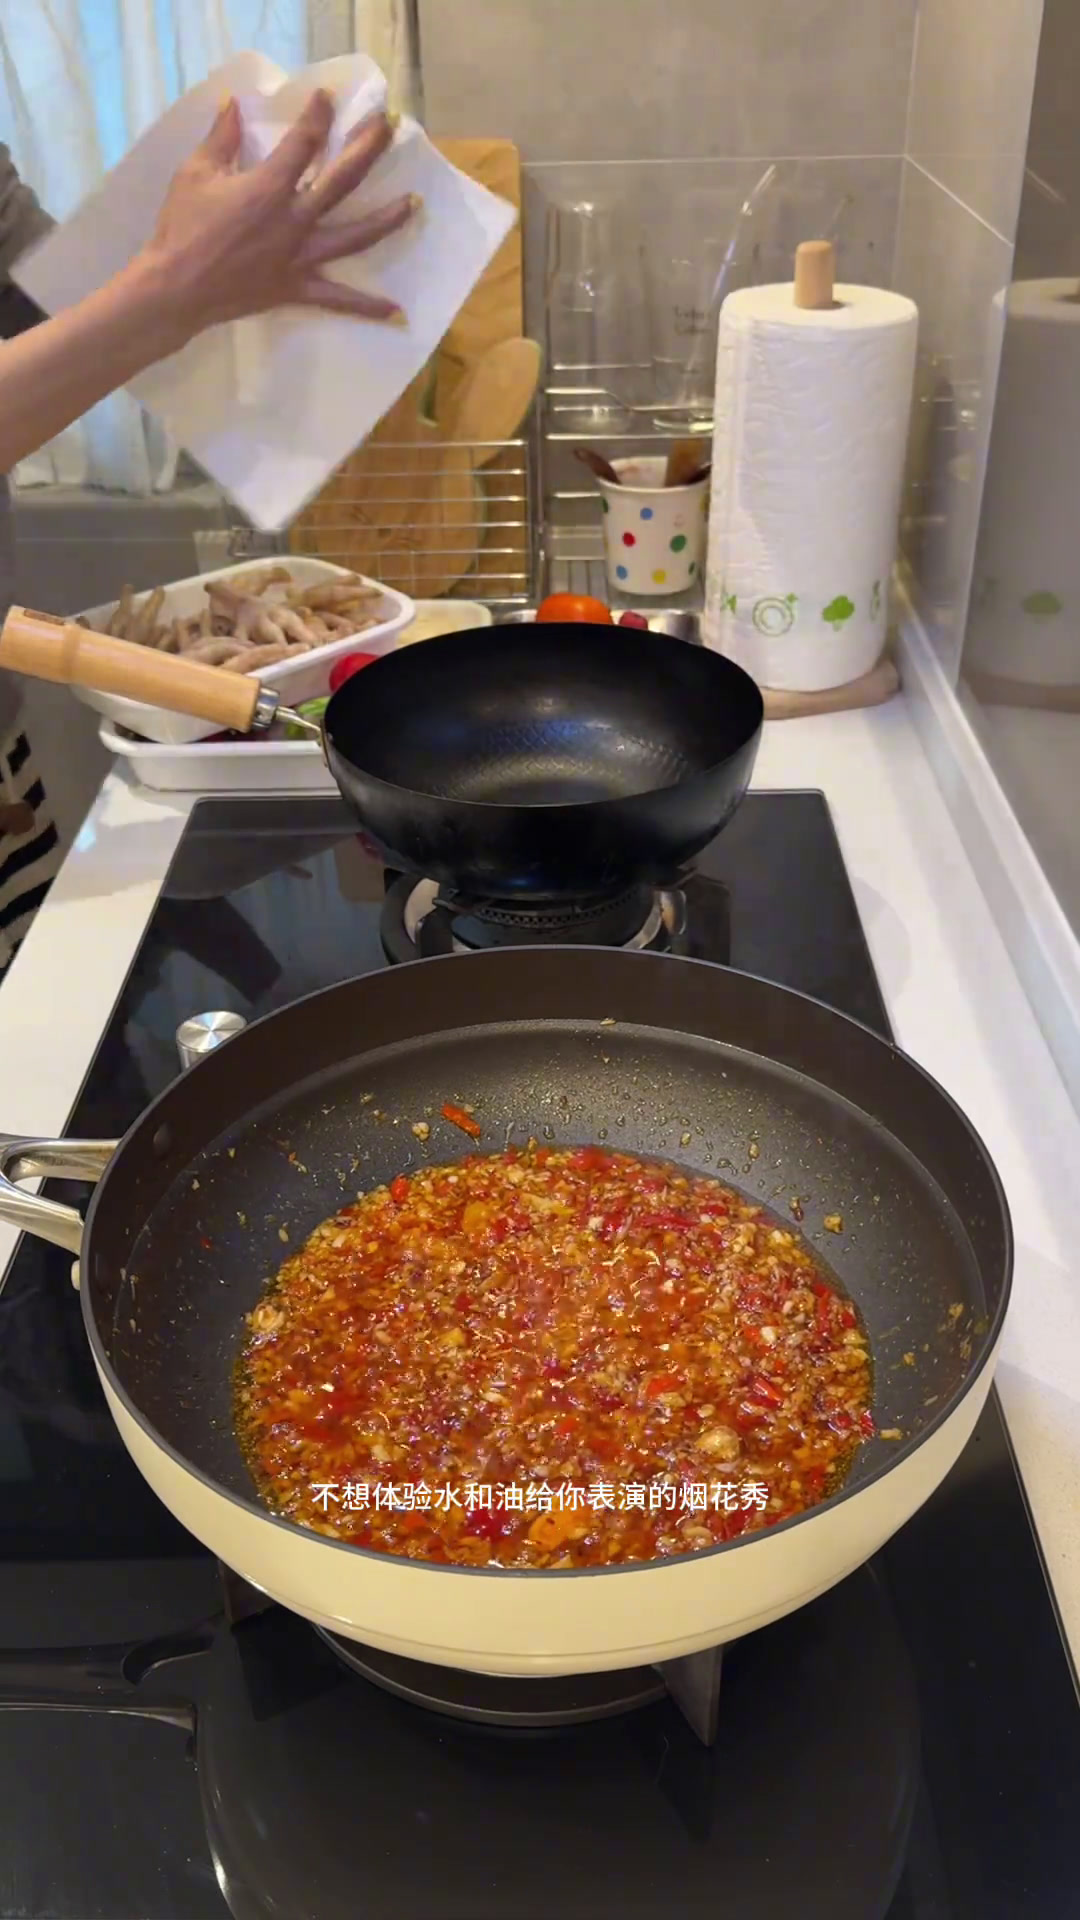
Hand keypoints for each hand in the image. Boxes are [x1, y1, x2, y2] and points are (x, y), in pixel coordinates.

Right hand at [138, 90, 417, 342]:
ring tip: (414, 203)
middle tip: (392, 128)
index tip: (329, 98)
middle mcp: (295, 219)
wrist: (175, 288)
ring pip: (355, 236)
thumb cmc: (181, 228)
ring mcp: (301, 256)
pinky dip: (368, 307)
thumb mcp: (195, 173)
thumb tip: (233, 105)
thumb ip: (221, 138)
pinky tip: (397, 312)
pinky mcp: (297, 287)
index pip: (304, 142)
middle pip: (344, 179)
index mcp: (270, 187)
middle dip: (369, 149)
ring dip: (387, 219)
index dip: (319, 116)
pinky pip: (339, 299)